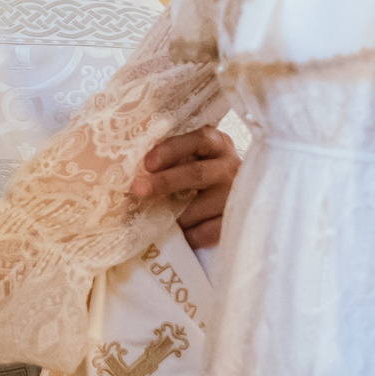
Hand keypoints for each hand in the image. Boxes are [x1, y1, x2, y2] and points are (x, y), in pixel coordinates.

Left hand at [131, 126, 239, 247]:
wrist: (240, 198)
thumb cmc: (203, 171)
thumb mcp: (195, 155)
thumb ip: (173, 156)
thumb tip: (134, 169)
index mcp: (218, 144)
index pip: (199, 139)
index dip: (172, 150)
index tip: (148, 163)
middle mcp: (230, 168)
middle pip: (196, 173)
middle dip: (164, 182)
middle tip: (137, 190)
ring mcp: (235, 196)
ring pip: (195, 209)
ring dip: (172, 216)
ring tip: (157, 218)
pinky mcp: (234, 223)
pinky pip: (203, 233)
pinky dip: (185, 235)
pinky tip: (178, 234)